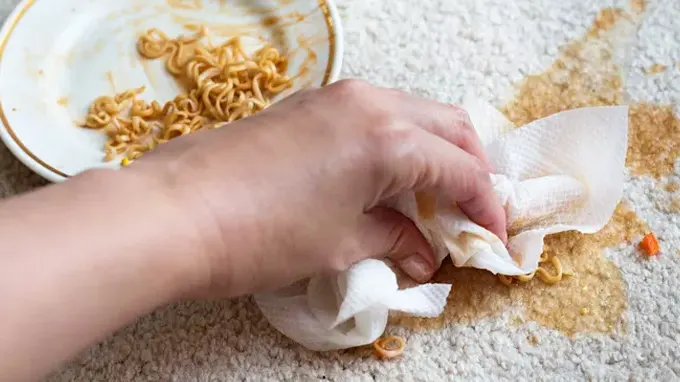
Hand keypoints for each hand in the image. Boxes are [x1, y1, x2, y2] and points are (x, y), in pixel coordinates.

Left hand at [130, 79, 506, 297]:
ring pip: (412, 114)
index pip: (460, 169)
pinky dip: (396, 143)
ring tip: (432, 198)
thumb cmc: (260, 234)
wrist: (174, 212)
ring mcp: (335, 98)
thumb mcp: (340, 245)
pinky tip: (387, 178)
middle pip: (447, 126)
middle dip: (471, 167)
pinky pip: (374, 116)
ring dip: (433, 151)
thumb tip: (422, 250)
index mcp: (388, 137)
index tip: (494, 236)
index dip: (486, 206)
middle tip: (472, 210)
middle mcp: (369, 103)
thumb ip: (393, 239)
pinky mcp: (308, 105)